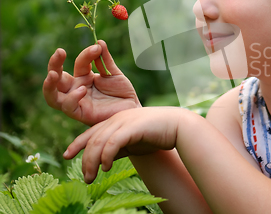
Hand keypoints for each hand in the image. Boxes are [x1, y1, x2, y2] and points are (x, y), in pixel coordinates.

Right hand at [43, 40, 140, 125]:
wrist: (133, 109)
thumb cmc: (123, 93)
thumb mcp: (114, 74)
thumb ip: (105, 60)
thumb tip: (99, 41)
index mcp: (84, 77)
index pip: (79, 63)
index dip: (86, 54)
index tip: (97, 47)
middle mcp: (76, 88)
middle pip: (56, 78)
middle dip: (54, 64)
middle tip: (59, 52)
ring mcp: (77, 101)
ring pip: (52, 95)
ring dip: (49, 84)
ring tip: (53, 74)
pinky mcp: (81, 114)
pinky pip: (68, 107)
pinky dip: (71, 98)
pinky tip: (82, 90)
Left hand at [64, 107, 186, 182]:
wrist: (177, 126)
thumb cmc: (156, 134)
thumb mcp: (132, 143)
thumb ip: (118, 148)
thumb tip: (103, 162)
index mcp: (115, 120)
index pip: (90, 132)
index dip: (76, 144)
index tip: (66, 155)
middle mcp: (116, 119)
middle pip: (91, 139)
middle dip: (84, 159)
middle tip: (85, 177)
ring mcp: (124, 121)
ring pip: (99, 142)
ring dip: (92, 162)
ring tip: (91, 177)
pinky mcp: (132, 127)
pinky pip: (113, 143)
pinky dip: (106, 156)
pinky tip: (106, 167)